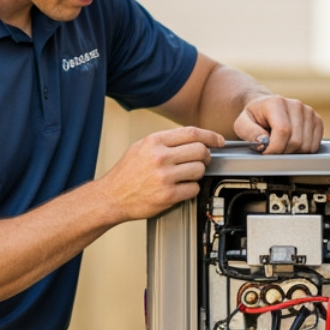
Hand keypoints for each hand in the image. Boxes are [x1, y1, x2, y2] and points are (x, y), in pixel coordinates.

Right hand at [98, 126, 223, 220]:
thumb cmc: (126, 173)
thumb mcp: (141, 147)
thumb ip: (164, 141)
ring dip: (197, 174)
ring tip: (186, 176)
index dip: (210, 136)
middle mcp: (160, 156)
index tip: (218, 141)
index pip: (192, 132)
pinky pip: (194, 189)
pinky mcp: (168, 195)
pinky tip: (181, 188)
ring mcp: (164, 176)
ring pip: (199, 170)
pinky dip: (191, 189)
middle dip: (205, 157)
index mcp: (154, 141)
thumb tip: (192, 139)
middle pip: (200, 150)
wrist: (112, 197)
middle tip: (201, 161)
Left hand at [234, 95, 323, 153]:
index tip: (266, 152)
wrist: (265, 108)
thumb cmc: (254, 117)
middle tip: (272, 149)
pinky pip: (315, 145)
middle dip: (283, 152)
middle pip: (296, 141)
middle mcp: (296, 105)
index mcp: (277, 102)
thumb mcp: (242, 123)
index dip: (275, 148)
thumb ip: (249, 132)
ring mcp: (309, 112)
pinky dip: (303, 150)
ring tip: (282, 144)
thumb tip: (263, 142)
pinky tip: (292, 143)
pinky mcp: (317, 120)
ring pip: (306, 145)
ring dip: (293, 152)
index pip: (283, 131)